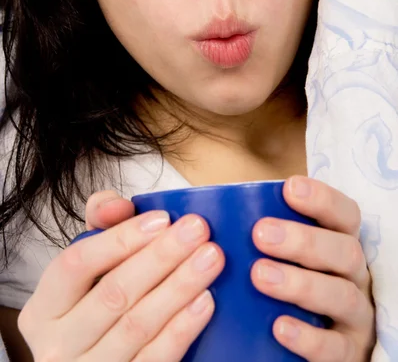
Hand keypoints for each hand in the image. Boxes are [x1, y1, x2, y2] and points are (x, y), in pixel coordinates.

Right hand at [18, 192, 224, 360]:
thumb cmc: (92, 306)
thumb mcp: (87, 267)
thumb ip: (100, 226)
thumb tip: (116, 206)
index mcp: (45, 307)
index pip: (76, 264)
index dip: (119, 240)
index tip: (162, 218)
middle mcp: (59, 343)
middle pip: (113, 294)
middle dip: (160, 257)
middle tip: (197, 230)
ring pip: (137, 326)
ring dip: (179, 288)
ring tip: (210, 259)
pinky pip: (155, 359)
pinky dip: (181, 329)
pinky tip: (205, 302)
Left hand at [251, 176, 375, 361]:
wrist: (303, 346)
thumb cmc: (288, 285)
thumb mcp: (283, 256)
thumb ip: (263, 234)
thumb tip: (205, 213)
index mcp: (339, 243)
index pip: (345, 214)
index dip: (323, 199)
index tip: (290, 188)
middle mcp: (354, 276)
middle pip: (345, 252)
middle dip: (304, 241)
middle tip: (261, 233)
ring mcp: (356, 315)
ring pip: (342, 296)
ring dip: (301, 284)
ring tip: (260, 275)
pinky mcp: (348, 352)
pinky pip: (335, 347)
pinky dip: (308, 337)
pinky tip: (279, 327)